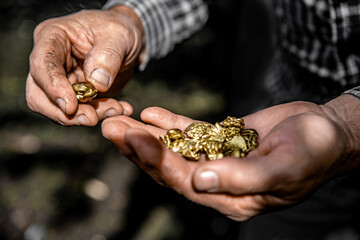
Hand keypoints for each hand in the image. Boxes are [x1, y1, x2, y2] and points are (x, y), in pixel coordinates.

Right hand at [26, 6, 144, 124]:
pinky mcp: (75, 96)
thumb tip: (96, 83)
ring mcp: (61, 81)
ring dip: (86, 116)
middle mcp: (50, 61)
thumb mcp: (119, 35)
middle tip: (92, 118)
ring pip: (59, 110)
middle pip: (39, 95)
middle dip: (64, 113)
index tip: (71, 106)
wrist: (129, 42)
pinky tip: (119, 109)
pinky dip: (99, 115)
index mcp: (53, 37)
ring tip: (116, 109)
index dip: (53, 88)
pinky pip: (80, 113)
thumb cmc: (119, 30)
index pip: (42, 65)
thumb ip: (108, 56)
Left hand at [101, 95, 359, 220]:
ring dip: (147, 135)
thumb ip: (242, 178)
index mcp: (231, 197)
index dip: (156, 160)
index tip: (132, 137)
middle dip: (139, 148)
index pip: (184, 182)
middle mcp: (219, 182)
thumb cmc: (312, 152)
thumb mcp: (284, 167)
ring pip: (175, 149)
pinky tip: (151, 113)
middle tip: (110, 127)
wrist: (326, 131)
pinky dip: (171, 124)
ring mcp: (218, 160)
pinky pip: (191, 133)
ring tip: (120, 119)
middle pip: (170, 166)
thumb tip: (199, 180)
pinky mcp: (222, 140)